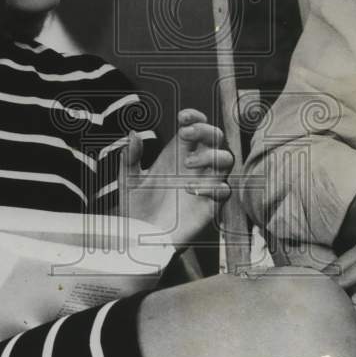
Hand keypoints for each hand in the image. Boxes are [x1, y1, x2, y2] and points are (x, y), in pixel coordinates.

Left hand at [118, 109, 232, 246]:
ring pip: (226, 160)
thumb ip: (130, 157)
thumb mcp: (129, 180)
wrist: (139, 239)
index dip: (195, 117)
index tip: (182, 117)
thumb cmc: (136, 208)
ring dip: (212, 156)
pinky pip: (224, 191)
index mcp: (177, 154)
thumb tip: (133, 134)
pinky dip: (212, 187)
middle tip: (186, 134)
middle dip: (205, 130)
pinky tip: (191, 190)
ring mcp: (204, 184)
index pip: (196, 127)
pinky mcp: (209, 206)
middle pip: (215, 138)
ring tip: (188, 164)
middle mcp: (195, 167)